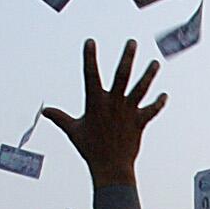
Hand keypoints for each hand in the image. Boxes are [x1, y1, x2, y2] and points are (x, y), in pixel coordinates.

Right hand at [42, 39, 166, 184]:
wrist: (110, 167)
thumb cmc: (90, 149)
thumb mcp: (73, 131)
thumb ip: (60, 117)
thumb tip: (44, 111)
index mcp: (96, 102)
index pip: (91, 75)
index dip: (90, 58)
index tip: (90, 42)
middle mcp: (114, 103)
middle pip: (122, 75)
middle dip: (127, 57)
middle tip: (132, 42)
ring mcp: (128, 112)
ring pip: (141, 89)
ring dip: (149, 75)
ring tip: (156, 63)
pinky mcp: (139, 122)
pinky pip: (151, 111)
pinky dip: (158, 103)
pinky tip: (164, 95)